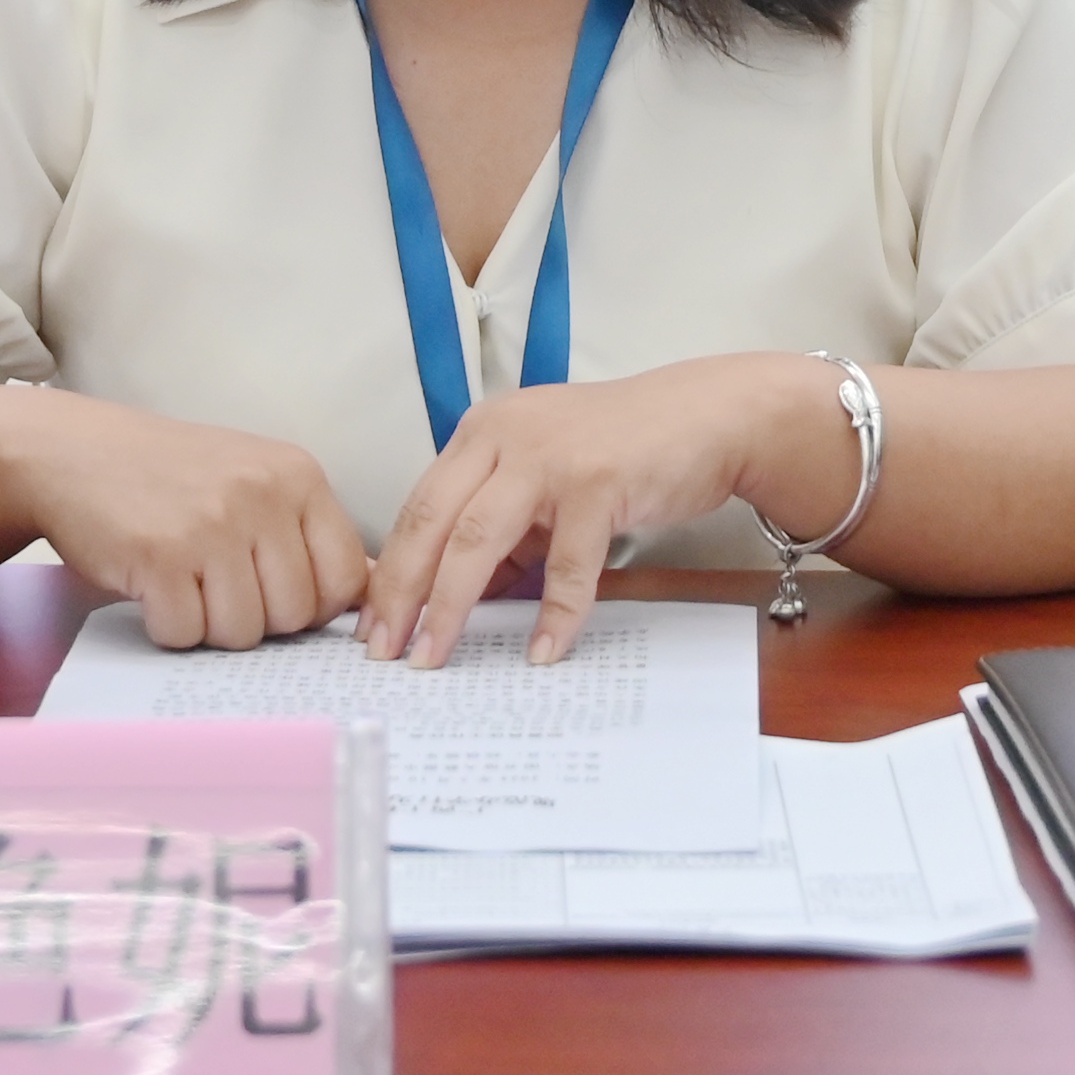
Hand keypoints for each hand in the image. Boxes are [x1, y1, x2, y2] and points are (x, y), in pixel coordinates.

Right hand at [0, 391, 368, 649]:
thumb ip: (305, 533)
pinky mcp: (160, 556)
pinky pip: (185, 633)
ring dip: (207, 624)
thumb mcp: (252, 481)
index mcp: (296, 475)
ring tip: (181, 578)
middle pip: (295, 616)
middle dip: (255, 619)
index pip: (348, 579)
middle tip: (213, 583)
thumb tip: (374, 596)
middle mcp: (261, 494)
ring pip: (242, 632)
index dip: (313, 607)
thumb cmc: (166, 477)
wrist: (71, 451)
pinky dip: (165, 625)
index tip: (273, 596)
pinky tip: (150, 583)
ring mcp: (211, 524)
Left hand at [362, 352, 845, 663]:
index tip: (370, 625)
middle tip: (385, 650)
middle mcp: (504, 435)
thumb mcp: (545, 483)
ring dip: (451, 605)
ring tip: (435, 656)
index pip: (418, 505)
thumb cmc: (622, 452)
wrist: (705, 417)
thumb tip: (461, 599)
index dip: (389, 568)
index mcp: (482, 432)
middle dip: (401, 591)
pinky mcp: (598, 482)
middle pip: (432, 520)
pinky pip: (567, 563)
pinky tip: (541, 653)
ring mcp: (550, 456)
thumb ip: (504, 531)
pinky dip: (553, 614)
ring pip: (478, 538)